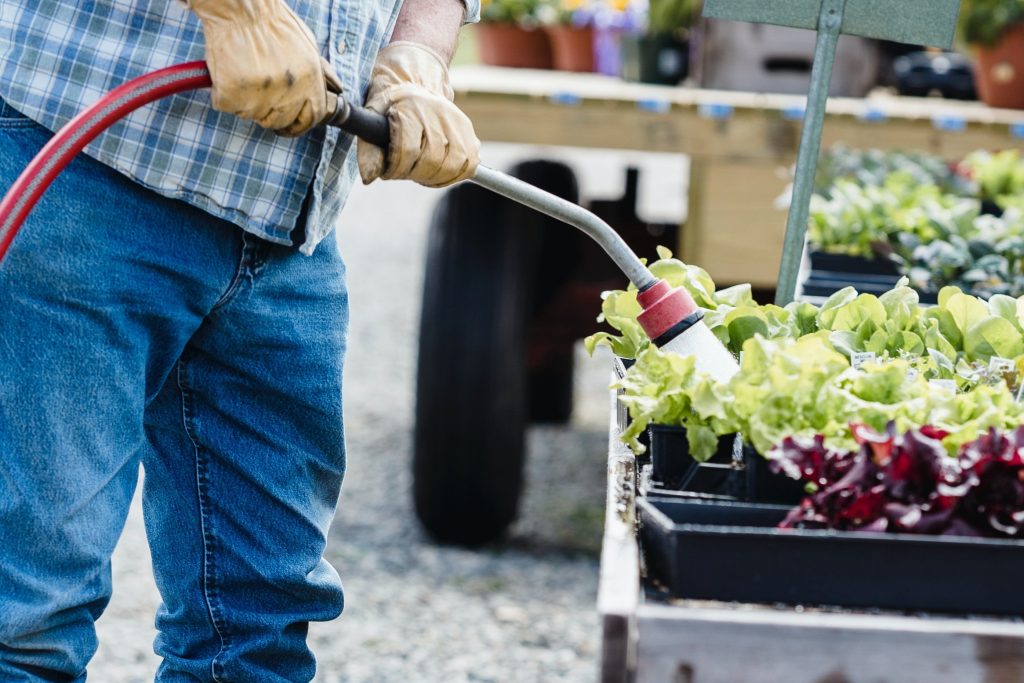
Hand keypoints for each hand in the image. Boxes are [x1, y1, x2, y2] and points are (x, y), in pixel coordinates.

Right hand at [189, 0, 340, 136]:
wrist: (241, 8)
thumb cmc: (272, 23)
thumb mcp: (308, 46)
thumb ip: (320, 73)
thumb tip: (335, 90)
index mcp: (309, 81)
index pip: (311, 118)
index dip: (299, 123)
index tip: (289, 123)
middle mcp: (288, 92)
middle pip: (280, 121)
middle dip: (270, 112)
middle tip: (259, 91)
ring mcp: (258, 96)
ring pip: (251, 114)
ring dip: (245, 100)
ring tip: (244, 72)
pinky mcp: (231, 94)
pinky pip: (226, 104)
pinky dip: (223, 93)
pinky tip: (228, 72)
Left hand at [357, 42, 479, 187]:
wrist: (415, 83)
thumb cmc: (390, 104)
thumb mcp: (371, 119)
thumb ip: (368, 149)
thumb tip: (370, 177)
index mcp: (412, 107)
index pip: (409, 151)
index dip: (397, 169)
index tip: (389, 171)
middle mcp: (439, 112)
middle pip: (432, 161)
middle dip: (414, 173)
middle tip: (403, 171)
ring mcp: (457, 122)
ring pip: (452, 166)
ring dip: (433, 177)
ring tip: (419, 172)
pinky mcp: (469, 133)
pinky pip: (468, 165)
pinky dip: (452, 175)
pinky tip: (437, 170)